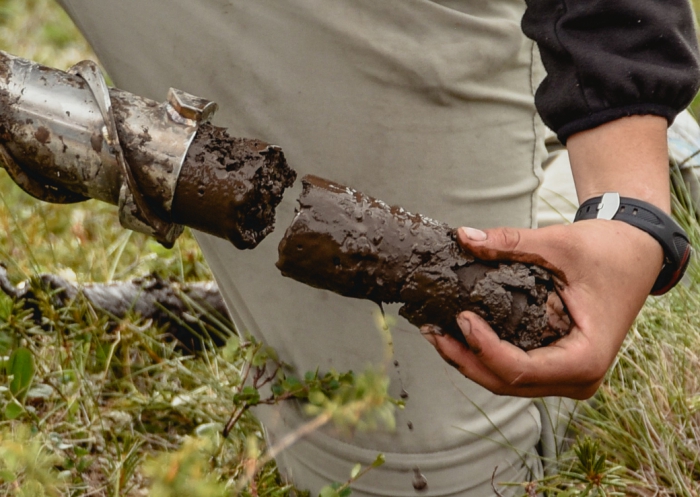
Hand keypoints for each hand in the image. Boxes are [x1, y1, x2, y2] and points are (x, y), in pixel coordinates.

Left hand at [421, 220, 662, 399]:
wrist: (634, 254)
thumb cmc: (606, 251)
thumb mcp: (559, 244)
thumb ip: (511, 243)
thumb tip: (463, 237)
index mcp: (586, 357)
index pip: (521, 370)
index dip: (483, 348)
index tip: (461, 316)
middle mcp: (578, 378)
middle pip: (507, 382)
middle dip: (464, 359)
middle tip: (430, 330)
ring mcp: (566, 377)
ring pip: (506, 383)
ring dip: (469, 360)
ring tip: (434, 333)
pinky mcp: (556, 367)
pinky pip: (514, 371)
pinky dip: (484, 355)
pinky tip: (458, 334)